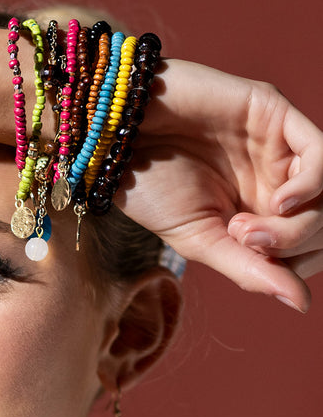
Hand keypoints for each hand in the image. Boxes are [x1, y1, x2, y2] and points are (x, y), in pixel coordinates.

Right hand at [121, 59, 322, 311]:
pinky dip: (313, 184)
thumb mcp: (199, 242)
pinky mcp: (274, 112)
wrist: (114, 137)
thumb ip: (251, 270)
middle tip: (244, 238)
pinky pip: (322, 154)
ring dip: (302, 224)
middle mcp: (276, 178)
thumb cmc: (148, 188)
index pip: (311, 248)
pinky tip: (282, 200)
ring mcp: (279, 146)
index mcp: (260, 213)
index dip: (295, 266)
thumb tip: (302, 304)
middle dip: (296, 245)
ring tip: (251, 227)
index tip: (244, 255)